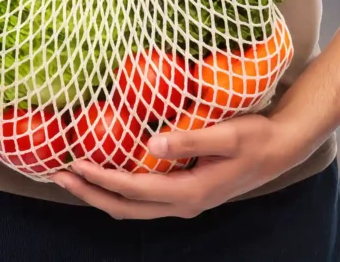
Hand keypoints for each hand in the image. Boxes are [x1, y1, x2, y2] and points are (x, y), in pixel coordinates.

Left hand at [52, 113, 313, 219]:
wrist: (282, 149)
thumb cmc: (256, 136)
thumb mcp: (228, 133)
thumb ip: (190, 138)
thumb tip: (150, 142)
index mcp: (189, 192)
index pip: (134, 189)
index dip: (101, 178)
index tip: (75, 163)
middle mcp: (182, 204)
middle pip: (124, 207)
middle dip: (89, 192)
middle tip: (57, 174)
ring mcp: (183, 202)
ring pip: (131, 207)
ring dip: (100, 192)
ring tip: (73, 175)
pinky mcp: (184, 193)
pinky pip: (142, 198)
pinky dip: (118, 188)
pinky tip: (107, 169)